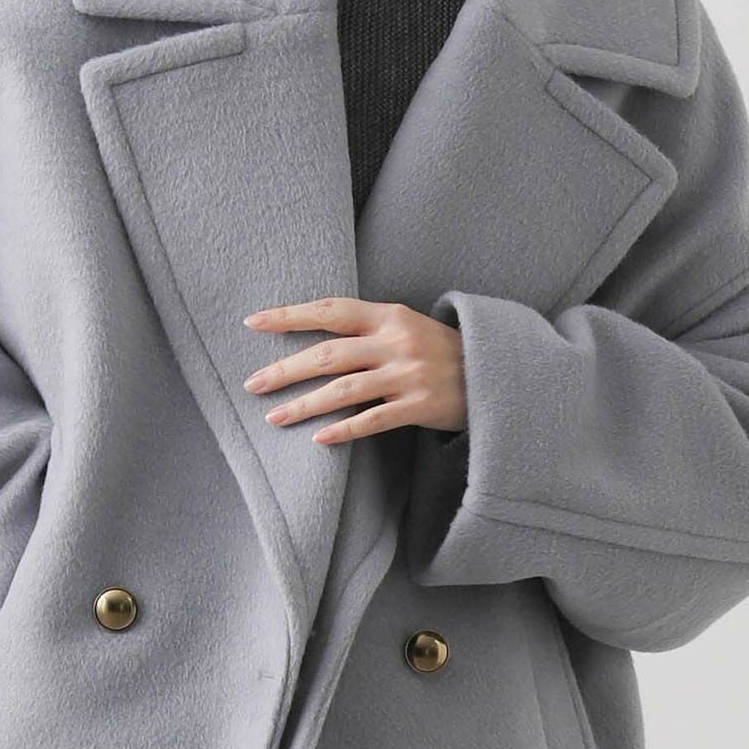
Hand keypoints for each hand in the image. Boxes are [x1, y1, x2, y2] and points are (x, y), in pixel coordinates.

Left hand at [242, 296, 467, 444]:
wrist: (496, 375)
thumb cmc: (439, 350)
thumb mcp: (405, 325)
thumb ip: (365, 327)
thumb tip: (310, 335)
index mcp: (388, 315)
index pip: (329, 310)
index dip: (289, 316)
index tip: (253, 323)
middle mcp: (396, 341)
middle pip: (328, 354)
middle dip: (285, 369)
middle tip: (252, 384)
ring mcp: (409, 375)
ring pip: (344, 389)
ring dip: (304, 405)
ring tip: (273, 417)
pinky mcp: (420, 406)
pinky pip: (374, 420)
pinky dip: (345, 429)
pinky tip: (319, 438)